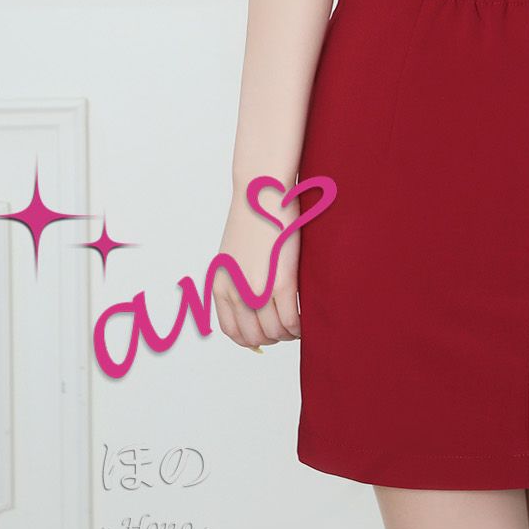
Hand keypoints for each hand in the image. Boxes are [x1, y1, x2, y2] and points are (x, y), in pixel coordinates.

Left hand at [213, 185, 301, 350]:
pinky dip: (301, 325)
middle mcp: (235, 292)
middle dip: (273, 337)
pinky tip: (307, 317)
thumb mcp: (233, 253)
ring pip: (275, 332)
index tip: (267, 333)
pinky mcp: (281, 281)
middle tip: (288, 327)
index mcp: (221, 286)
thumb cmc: (253, 215)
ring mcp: (258, 289)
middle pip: (255, 336)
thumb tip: (253, 298)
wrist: (261, 190)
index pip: (233, 331)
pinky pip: (292, 319)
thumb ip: (237, 278)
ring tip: (300, 323)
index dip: (252, 338)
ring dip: (289, 333)